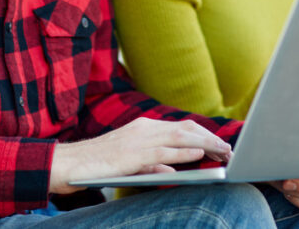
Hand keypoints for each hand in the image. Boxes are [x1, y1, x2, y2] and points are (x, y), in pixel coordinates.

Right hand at [49, 117, 232, 193]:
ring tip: (222, 152)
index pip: (180, 127)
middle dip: (210, 138)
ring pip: (179, 138)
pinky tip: (198, 155)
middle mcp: (144, 129)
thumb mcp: (129, 160)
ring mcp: (139, 140)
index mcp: (143, 127)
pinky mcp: (133, 154)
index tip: (219, 144)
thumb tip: (172, 171)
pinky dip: (183, 153)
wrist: (69, 163)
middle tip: (228, 149)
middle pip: (185, 130)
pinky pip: (163, 152)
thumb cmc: (98, 165)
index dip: (202, 135)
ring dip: (204, 145)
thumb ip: (151, 163)